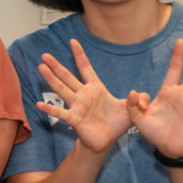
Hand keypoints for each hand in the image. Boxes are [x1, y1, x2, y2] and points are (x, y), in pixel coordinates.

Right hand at [35, 39, 131, 154]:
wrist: (107, 140)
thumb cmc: (116, 123)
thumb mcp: (130, 109)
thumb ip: (137, 100)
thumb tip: (142, 93)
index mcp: (96, 88)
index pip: (86, 68)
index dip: (80, 55)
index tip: (73, 41)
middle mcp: (83, 95)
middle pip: (67, 77)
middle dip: (56, 66)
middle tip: (44, 55)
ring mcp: (77, 106)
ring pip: (61, 89)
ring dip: (51, 79)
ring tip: (41, 68)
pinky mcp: (74, 119)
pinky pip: (60, 113)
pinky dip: (50, 109)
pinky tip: (39, 104)